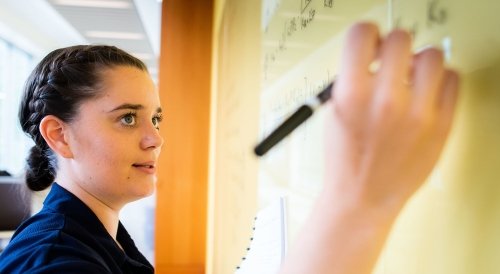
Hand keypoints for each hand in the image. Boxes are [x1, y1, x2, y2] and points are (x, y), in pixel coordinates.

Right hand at [325, 22, 459, 210]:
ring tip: (411, 77)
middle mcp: (386, 101)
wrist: (363, 197)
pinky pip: (453, 80)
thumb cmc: (346, 159)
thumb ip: (352, 80)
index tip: (369, 43)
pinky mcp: (442, 126)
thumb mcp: (334, 113)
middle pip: (401, 39)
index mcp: (351, 96)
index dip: (366, 35)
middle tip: (391, 59)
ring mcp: (418, 114)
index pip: (362, 34)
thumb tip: (373, 55)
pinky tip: (427, 92)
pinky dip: (440, 81)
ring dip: (420, 61)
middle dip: (392, 46)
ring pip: (433, 55)